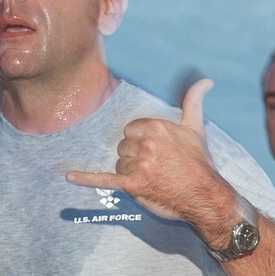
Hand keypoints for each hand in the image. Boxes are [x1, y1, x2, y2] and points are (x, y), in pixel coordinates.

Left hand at [64, 79, 236, 236]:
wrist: (205, 195)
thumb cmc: (199, 163)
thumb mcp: (196, 128)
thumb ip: (194, 101)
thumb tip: (205, 80)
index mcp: (156, 127)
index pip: (130, 130)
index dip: (141, 142)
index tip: (156, 152)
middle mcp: (146, 144)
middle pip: (123, 148)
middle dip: (135, 158)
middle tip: (156, 168)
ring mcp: (138, 166)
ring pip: (119, 165)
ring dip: (131, 174)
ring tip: (152, 179)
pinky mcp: (133, 186)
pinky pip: (104, 180)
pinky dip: (85, 179)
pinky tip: (69, 176)